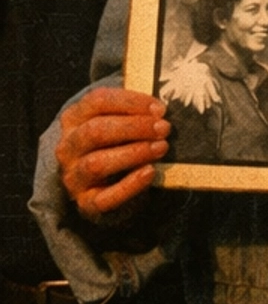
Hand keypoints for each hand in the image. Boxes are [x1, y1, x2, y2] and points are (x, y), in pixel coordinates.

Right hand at [58, 87, 167, 218]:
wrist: (104, 186)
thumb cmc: (116, 144)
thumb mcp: (117, 123)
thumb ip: (132, 112)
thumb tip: (159, 110)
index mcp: (73, 119)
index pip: (97, 101)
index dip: (130, 102)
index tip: (159, 109)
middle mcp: (67, 147)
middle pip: (95, 130)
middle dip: (134, 127)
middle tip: (163, 128)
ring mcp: (73, 176)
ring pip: (96, 163)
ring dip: (134, 153)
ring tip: (161, 147)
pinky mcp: (85, 202)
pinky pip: (105, 197)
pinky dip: (129, 185)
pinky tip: (149, 172)